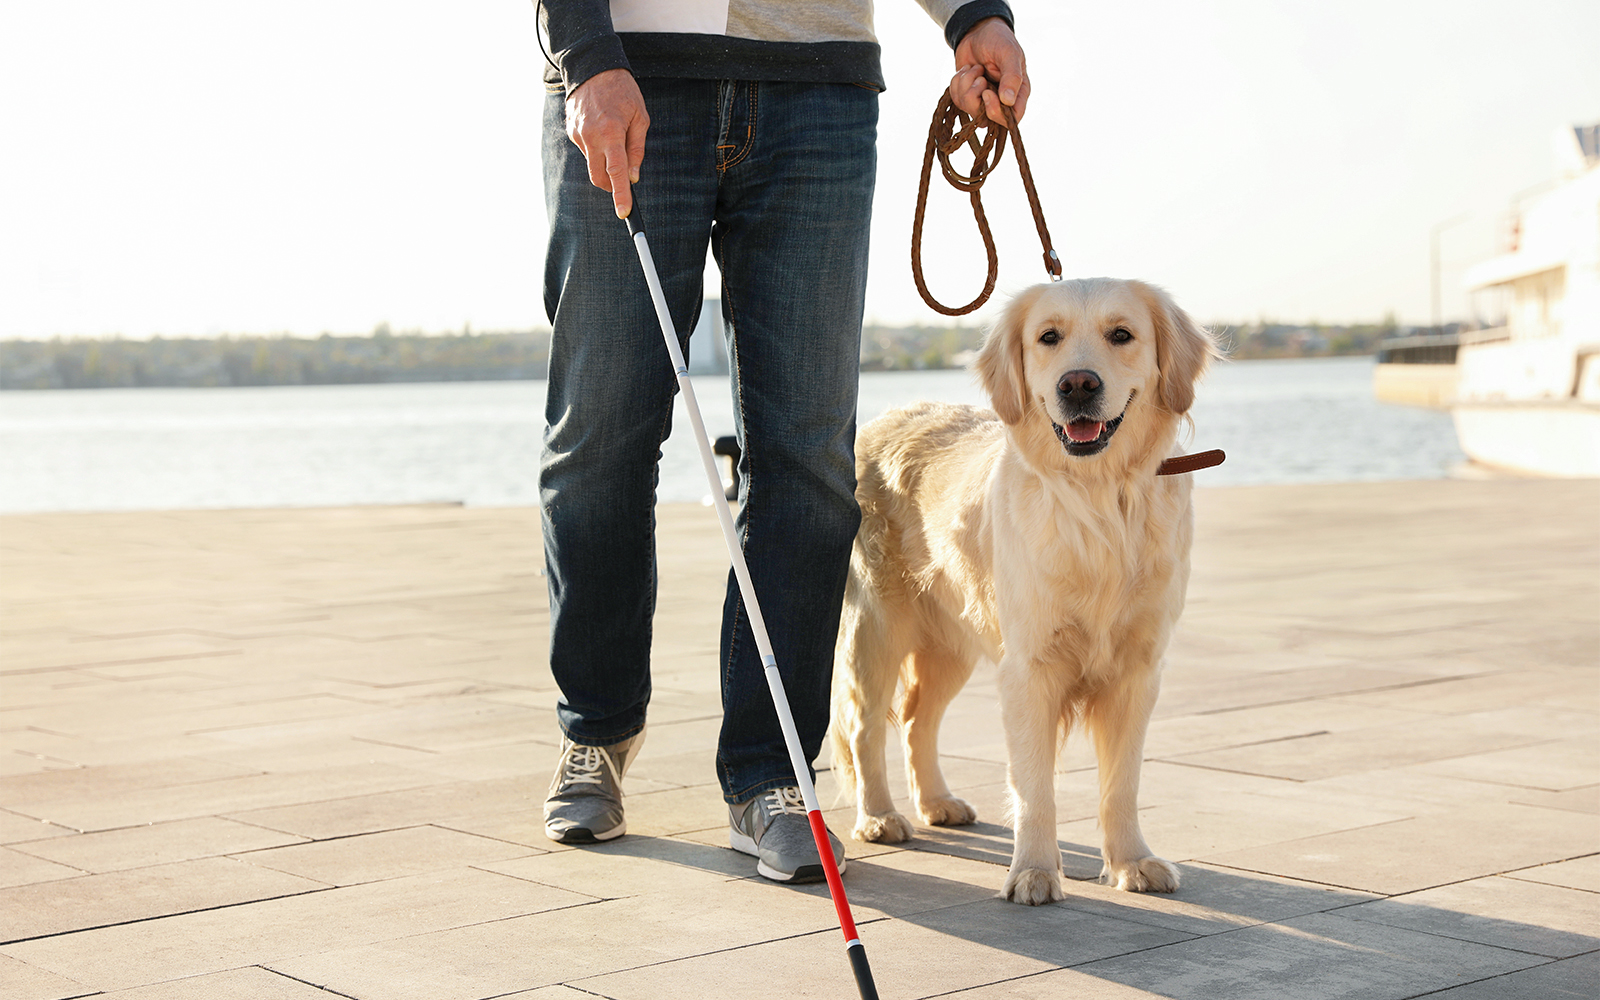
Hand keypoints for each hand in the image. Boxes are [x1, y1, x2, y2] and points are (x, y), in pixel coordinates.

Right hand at [565, 68, 648, 217]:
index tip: (623, 212)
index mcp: (611, 133)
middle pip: (599, 177)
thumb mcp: (640, 117)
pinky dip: (596, 147)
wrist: (593, 67)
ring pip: (592, 163)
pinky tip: (601, 127)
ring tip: (613, 133)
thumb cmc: (623, 91)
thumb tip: (633, 176)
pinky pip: (586, 149)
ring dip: (604, 160)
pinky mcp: (571, 132)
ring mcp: (578, 135)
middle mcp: (591, 137)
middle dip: (610, 185)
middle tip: (623, 180)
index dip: (620, 195)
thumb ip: (637, 149)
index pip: (616, 172)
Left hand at [950, 17, 1028, 125]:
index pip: (1011, 119)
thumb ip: (1012, 77)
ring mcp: (983, 99)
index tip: (986, 93)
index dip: (996, 113)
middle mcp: (1001, 100)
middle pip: (988, 120)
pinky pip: (957, 100)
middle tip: (979, 78)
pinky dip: (957, 82)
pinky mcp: (967, 95)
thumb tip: (1008, 101)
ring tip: (974, 68)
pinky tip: (966, 70)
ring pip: (969, 110)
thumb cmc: (999, 40)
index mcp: (1018, 92)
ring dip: (966, 85)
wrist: (977, 30)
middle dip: (976, 98)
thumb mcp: (1009, 54)